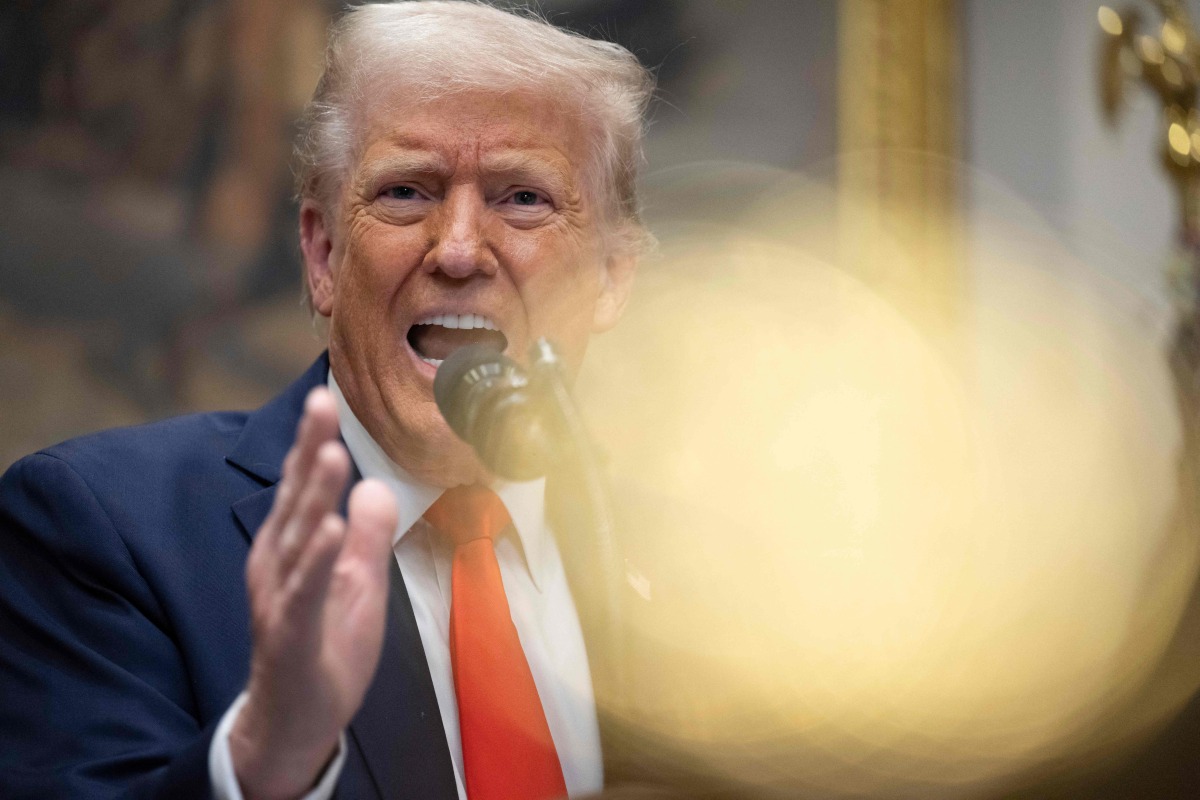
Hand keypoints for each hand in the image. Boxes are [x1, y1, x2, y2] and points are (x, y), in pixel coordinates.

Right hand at [230, 387, 396, 799]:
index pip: (303, 488)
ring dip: (314, 495)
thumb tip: (376, 484)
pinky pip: (306, 593)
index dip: (312, 443)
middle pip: (297, 500)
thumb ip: (367, 534)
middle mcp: (278, 565)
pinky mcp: (292, 634)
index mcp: (293, 549)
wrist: (297, 719)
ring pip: (299, 539)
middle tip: (321, 403)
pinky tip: (332, 529)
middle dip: (309, 451)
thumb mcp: (359, 582)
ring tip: (331, 453)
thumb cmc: (325, 646)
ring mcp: (281, 599)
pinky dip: (319, 561)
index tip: (324, 397)